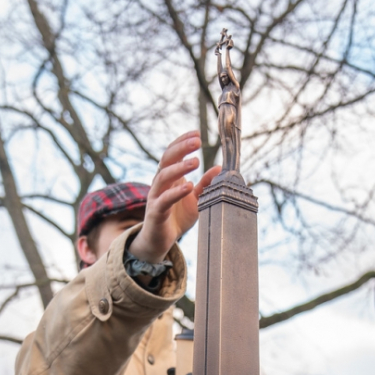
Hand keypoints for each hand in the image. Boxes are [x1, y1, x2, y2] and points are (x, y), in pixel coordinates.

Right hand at [129, 131, 218, 264]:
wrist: (161, 240)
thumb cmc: (177, 217)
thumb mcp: (196, 199)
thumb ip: (205, 184)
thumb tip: (219, 168)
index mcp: (170, 177)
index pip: (173, 153)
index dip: (182, 142)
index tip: (197, 133)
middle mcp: (160, 183)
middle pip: (166, 159)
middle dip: (181, 148)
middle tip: (197, 141)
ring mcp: (156, 197)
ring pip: (163, 177)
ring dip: (179, 168)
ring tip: (196, 161)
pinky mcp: (156, 212)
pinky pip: (164, 200)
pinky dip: (175, 192)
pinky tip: (188, 186)